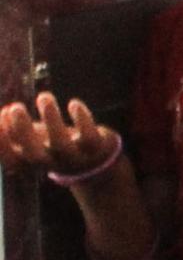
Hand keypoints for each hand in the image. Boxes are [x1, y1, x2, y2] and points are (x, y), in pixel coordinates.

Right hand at [0, 94, 118, 177]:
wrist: (96, 161)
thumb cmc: (53, 145)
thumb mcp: (31, 140)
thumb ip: (12, 130)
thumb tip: (1, 113)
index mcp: (32, 162)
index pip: (12, 162)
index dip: (1, 143)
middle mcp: (52, 162)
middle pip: (35, 155)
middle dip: (22, 131)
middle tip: (15, 107)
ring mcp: (75, 157)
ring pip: (62, 144)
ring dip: (51, 118)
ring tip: (44, 97)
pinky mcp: (96, 148)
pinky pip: (90, 138)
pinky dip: (82, 120)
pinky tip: (74, 104)